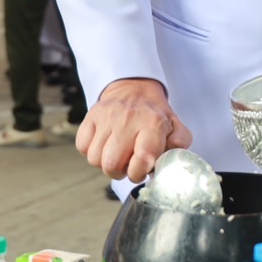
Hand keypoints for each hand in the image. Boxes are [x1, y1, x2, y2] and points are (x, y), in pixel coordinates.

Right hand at [75, 78, 191, 182]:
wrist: (134, 89)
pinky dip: (91, 150)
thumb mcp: (176, 127)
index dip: (138, 173)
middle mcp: (128, 119)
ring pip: (95, 159)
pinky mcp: (91, 116)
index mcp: (153, 123)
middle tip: (127, 164)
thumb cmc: (154, 115)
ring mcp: (107, 116)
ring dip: (105, 163)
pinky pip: (82, 147)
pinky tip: (104, 144)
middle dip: (119, 172)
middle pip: (111, 165)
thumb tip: (170, 161)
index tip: (141, 170)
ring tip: (117, 153)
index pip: (142, 159)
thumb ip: (179, 145)